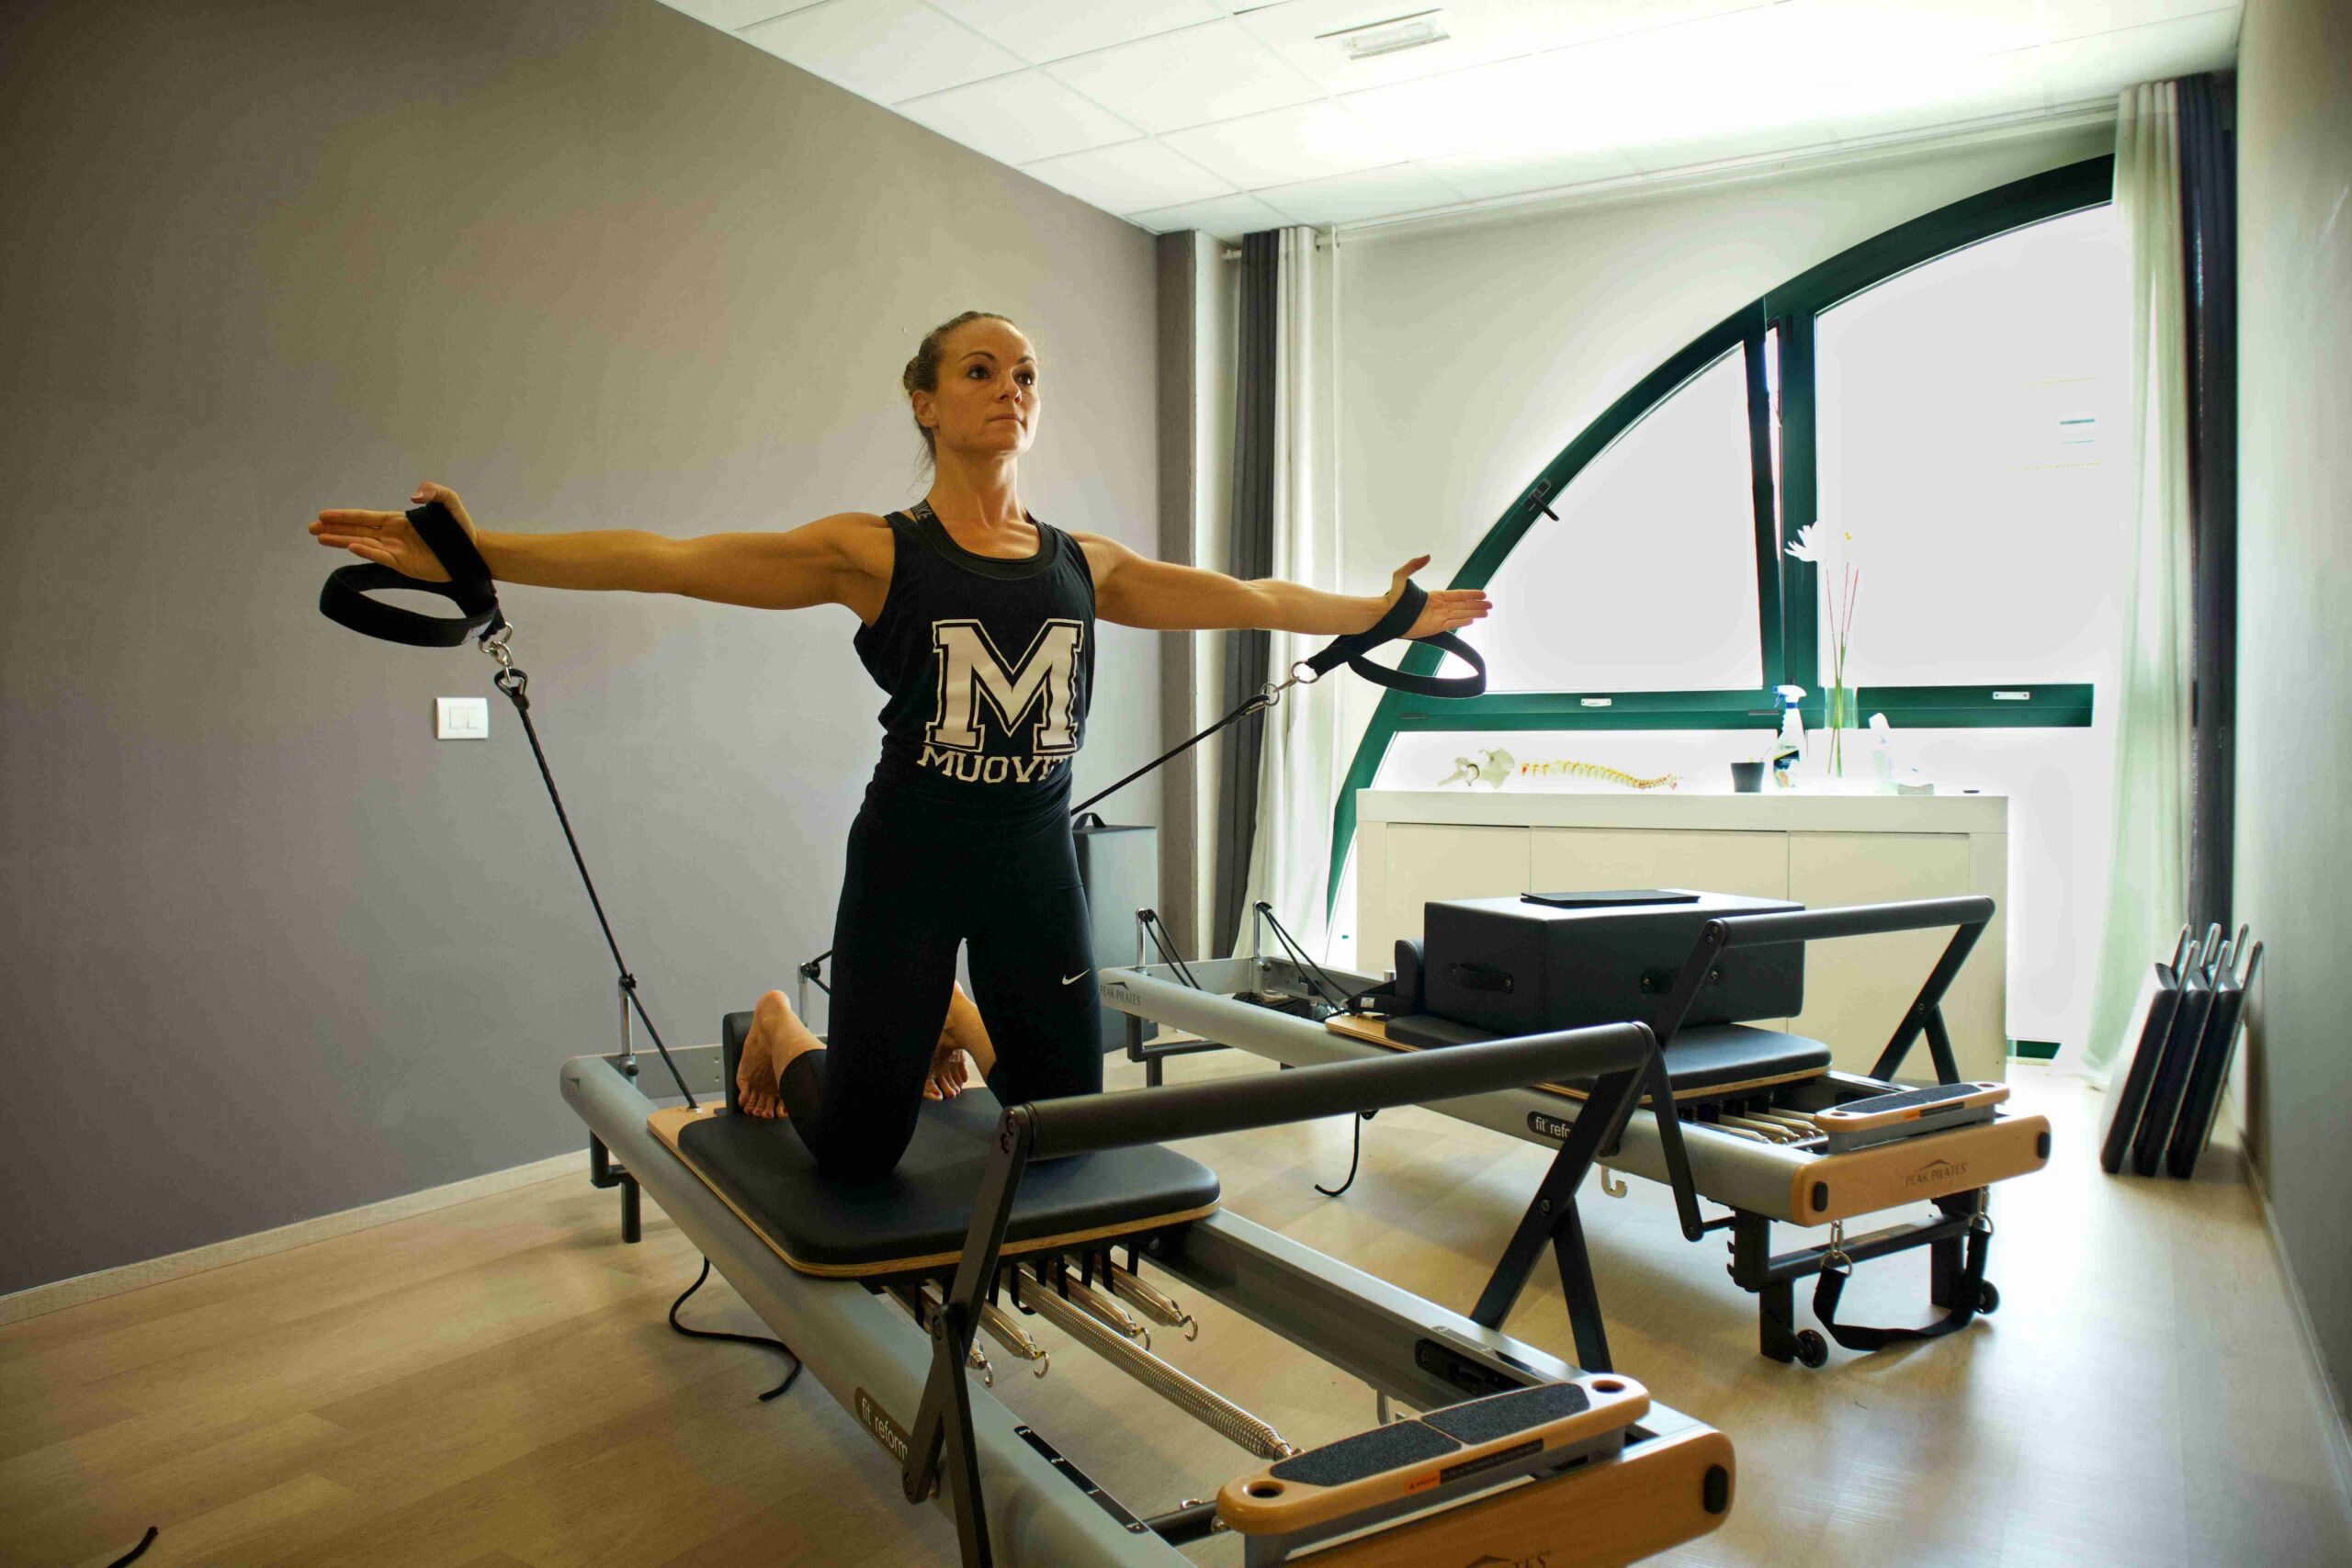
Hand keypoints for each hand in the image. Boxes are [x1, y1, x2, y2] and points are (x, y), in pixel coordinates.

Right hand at [308, 481, 480, 581]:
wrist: (473, 550)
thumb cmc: (460, 525)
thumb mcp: (448, 501)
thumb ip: (432, 491)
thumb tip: (413, 495)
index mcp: (397, 520)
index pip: (364, 517)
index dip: (344, 516)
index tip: (323, 515)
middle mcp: (392, 535)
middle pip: (357, 531)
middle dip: (334, 529)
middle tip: (311, 528)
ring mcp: (396, 551)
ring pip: (362, 544)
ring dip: (341, 541)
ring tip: (320, 538)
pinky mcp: (404, 565)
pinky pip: (381, 557)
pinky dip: (367, 552)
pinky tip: (351, 547)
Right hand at [923, 1042, 970, 1100]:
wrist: (949, 1031)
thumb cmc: (935, 1045)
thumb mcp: (927, 1064)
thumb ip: (928, 1082)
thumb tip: (934, 1095)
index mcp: (928, 1068)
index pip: (928, 1084)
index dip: (932, 1092)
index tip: (938, 1097)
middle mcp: (938, 1067)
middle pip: (943, 1083)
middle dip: (948, 1090)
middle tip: (952, 1094)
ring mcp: (949, 1063)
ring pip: (953, 1078)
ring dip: (956, 1085)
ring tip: (957, 1089)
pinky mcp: (960, 1058)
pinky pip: (962, 1070)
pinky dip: (963, 1075)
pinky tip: (963, 1079)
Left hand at [1384, 555, 1490, 639]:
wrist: (1386, 614)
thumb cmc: (1393, 597)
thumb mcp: (1401, 576)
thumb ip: (1413, 565)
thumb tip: (1427, 555)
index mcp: (1435, 596)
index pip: (1458, 594)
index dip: (1471, 594)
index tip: (1483, 594)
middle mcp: (1439, 607)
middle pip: (1463, 605)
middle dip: (1477, 605)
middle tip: (1490, 605)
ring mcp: (1437, 617)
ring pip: (1460, 614)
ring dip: (1473, 613)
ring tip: (1486, 613)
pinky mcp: (1434, 627)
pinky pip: (1452, 624)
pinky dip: (1462, 622)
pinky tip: (1472, 620)